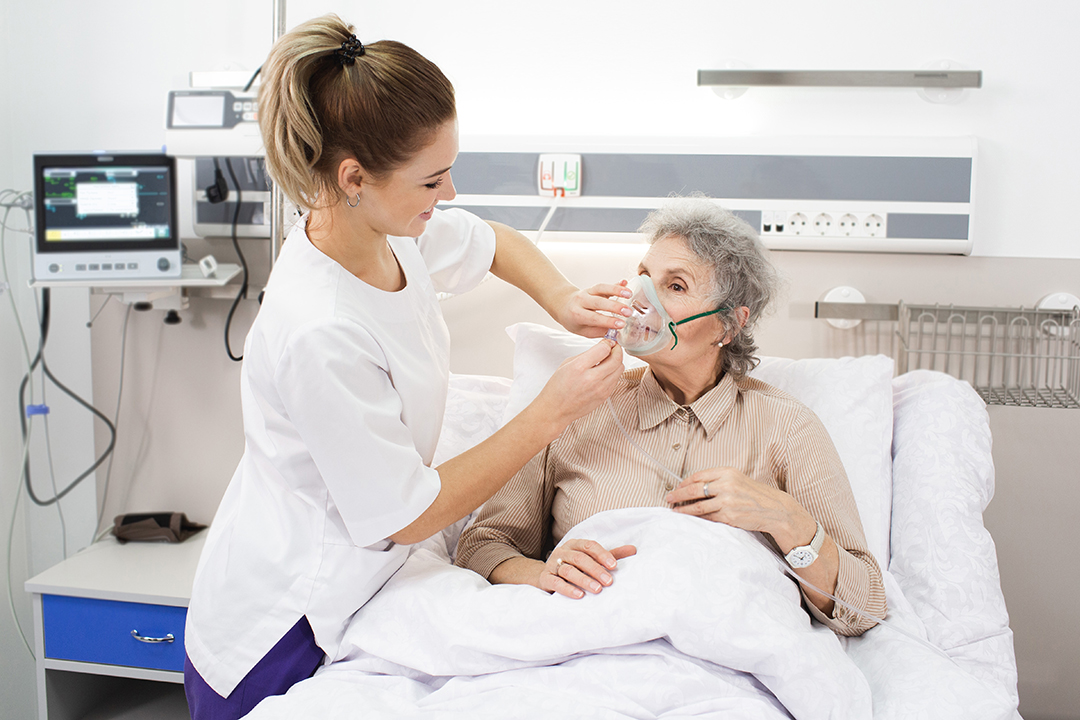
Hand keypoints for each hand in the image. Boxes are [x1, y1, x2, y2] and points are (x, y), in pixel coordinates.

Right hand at [534, 339, 624, 427]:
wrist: (556, 410)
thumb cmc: (558, 387)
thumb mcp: (567, 364)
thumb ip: (586, 354)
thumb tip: (603, 346)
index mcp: (579, 367)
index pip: (603, 349)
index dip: (608, 343)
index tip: (607, 342)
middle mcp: (592, 379)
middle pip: (616, 359)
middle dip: (617, 350)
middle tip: (613, 348)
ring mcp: (600, 389)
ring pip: (620, 369)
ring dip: (617, 362)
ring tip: (609, 360)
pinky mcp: (604, 396)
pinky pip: (616, 380)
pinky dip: (613, 373)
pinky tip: (605, 372)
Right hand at [538, 539, 636, 598]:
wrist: (545, 577)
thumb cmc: (574, 567)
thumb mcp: (591, 560)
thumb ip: (610, 555)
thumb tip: (633, 550)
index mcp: (574, 545)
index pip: (589, 546)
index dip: (602, 554)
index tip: (614, 566)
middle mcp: (562, 552)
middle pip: (579, 558)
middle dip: (595, 569)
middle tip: (609, 581)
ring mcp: (552, 565)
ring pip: (568, 570)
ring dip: (584, 580)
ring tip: (597, 590)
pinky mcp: (545, 578)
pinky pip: (555, 582)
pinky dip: (567, 589)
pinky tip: (579, 595)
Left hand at [555, 281, 632, 338]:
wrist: (563, 304)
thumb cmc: (574, 320)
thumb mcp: (582, 330)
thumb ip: (599, 331)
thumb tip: (617, 334)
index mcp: (577, 314)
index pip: (594, 318)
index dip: (608, 321)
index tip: (621, 324)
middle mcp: (582, 301)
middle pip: (599, 302)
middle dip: (615, 306)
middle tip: (628, 312)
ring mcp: (588, 292)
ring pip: (602, 288)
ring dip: (616, 290)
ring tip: (629, 294)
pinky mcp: (594, 287)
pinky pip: (605, 285)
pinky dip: (615, 283)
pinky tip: (625, 282)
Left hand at [665, 468, 816, 551]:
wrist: (774, 509)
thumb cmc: (754, 494)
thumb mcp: (737, 479)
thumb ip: (718, 480)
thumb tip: (695, 486)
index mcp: (727, 472)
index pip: (698, 476)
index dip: (684, 483)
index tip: (676, 488)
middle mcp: (726, 485)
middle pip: (694, 490)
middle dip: (678, 495)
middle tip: (668, 499)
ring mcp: (727, 501)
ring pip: (698, 506)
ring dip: (683, 510)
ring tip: (674, 511)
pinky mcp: (729, 516)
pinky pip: (708, 518)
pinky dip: (697, 519)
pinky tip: (690, 519)